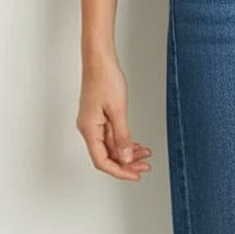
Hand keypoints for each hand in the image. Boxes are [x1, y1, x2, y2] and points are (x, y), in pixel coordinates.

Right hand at [77, 54, 152, 180]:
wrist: (99, 59)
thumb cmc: (105, 79)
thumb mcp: (118, 110)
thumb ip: (121, 136)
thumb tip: (125, 158)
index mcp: (89, 129)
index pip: (102, 161)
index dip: (119, 171)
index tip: (136, 174)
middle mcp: (89, 128)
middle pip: (107, 155)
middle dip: (126, 163)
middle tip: (145, 166)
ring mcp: (93, 122)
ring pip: (110, 145)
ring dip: (127, 151)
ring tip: (145, 153)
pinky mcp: (98, 116)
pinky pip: (110, 135)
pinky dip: (123, 140)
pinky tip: (135, 143)